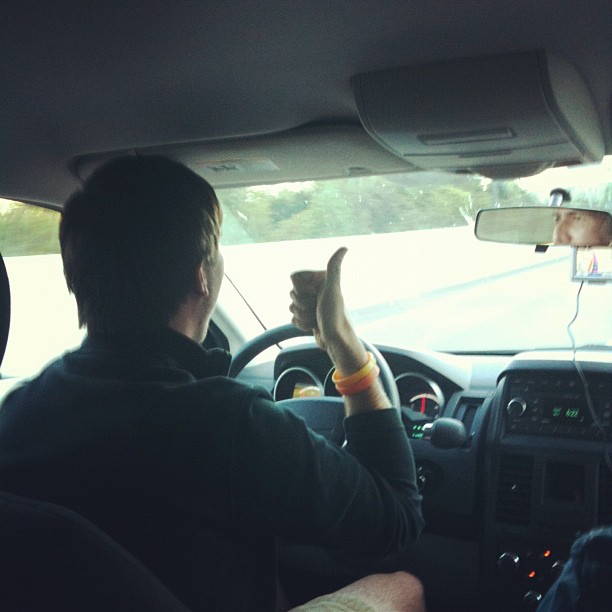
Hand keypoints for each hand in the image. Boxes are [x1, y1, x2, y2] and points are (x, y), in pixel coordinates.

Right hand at [290, 248, 363, 373]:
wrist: (336, 341)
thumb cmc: (335, 316)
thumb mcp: (333, 290)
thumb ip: (334, 268)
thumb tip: (344, 248)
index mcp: (321, 279)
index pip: (294, 278)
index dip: (301, 289)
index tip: (315, 295)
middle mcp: (316, 289)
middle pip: (292, 292)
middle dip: (302, 304)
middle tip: (317, 309)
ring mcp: (312, 303)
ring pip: (291, 306)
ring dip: (302, 315)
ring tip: (316, 319)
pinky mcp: (308, 315)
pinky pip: (293, 317)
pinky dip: (301, 324)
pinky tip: (313, 325)